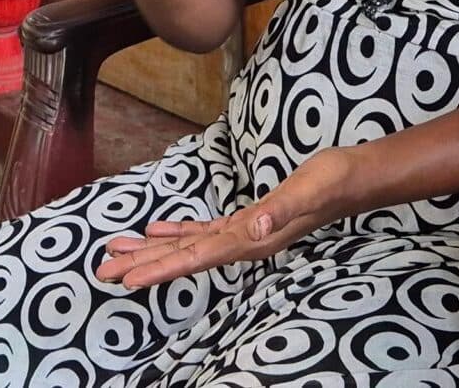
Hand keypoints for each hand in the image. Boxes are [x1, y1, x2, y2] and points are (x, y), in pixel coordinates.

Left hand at [95, 149, 355, 287]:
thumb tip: (257, 225)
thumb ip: (283, 209)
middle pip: (184, 256)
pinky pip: (205, 230)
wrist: (356, 179)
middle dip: (143, 263)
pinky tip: (158, 230)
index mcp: (252, 239)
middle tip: (102, 269)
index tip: (127, 279)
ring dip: (153, 249)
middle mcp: (244, 241)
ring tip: (117, 251)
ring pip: (189, 245)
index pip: (197, 257)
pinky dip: (178, 231)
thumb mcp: (309, 190)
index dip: (160, 268)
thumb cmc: (334, 182)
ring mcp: (245, 233)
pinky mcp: (248, 220)